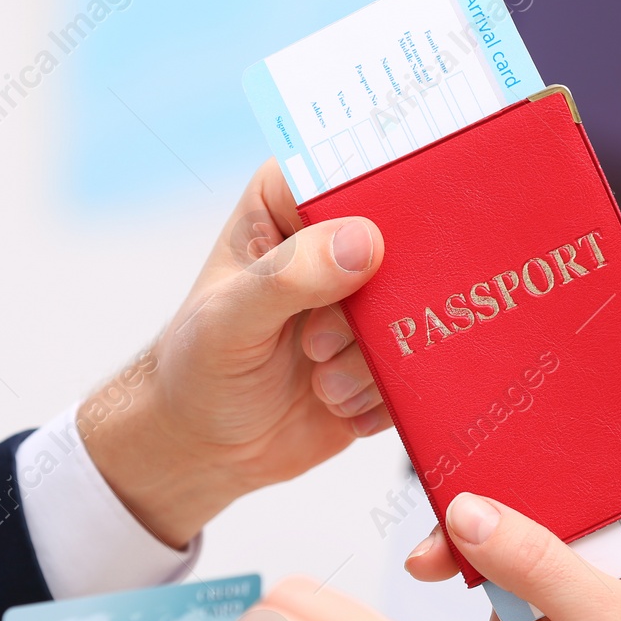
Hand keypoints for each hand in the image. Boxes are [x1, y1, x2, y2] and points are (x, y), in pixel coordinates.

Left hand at [80, 161, 390, 546]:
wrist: (209, 447)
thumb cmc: (199, 367)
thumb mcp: (231, 320)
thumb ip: (289, 278)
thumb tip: (365, 243)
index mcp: (294, 204)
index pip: (359, 172)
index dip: (381, 208)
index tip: (372, 261)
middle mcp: (338, 244)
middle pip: (408, 245)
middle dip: (375, 308)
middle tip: (318, 345)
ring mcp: (369, 301)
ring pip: (417, 313)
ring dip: (371, 363)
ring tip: (322, 385)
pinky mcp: (389, 355)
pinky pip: (421, 366)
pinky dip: (383, 396)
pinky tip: (339, 406)